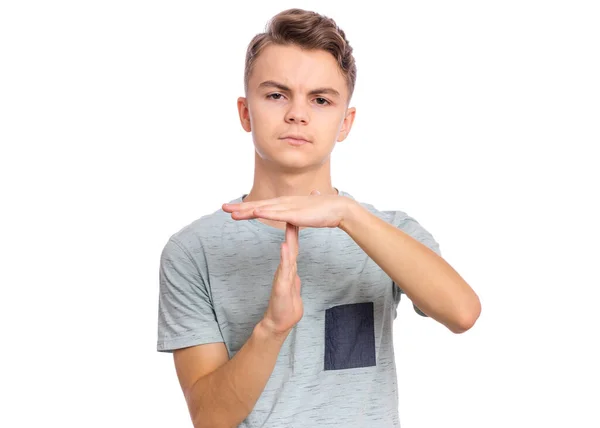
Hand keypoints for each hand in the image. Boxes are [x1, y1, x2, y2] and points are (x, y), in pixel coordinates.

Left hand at [222, 189, 353, 228]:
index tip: (232, 209)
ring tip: (233, 213)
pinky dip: (266, 213)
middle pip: (258, 205)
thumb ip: (307, 205)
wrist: (338, 208)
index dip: (246, 207)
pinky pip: (278, 214)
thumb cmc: (325, 209)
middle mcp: (284, 203)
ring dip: (248, 211)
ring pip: (264, 209)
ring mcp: (289, 208)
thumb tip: (312, 194)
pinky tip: (255, 213)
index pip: (262, 205)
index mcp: (285, 204)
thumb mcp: (309, 209)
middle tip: (223, 208)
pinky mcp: (296, 214)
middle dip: (240, 207)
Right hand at [261, 221, 302, 337]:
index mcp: (289, 271)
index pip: (293, 249)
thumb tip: (295, 274)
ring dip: (288, 240)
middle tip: (292, 213)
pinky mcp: (281, 286)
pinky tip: (284, 247)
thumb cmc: (285, 307)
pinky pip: (284, 269)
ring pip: (287, 255)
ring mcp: (282, 277)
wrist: (278, 323)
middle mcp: (285, 271)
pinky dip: (284, 257)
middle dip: (291, 231)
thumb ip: (293, 280)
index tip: (297, 219)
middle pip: (289, 247)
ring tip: (289, 225)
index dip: (295, 234)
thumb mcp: (293, 289)